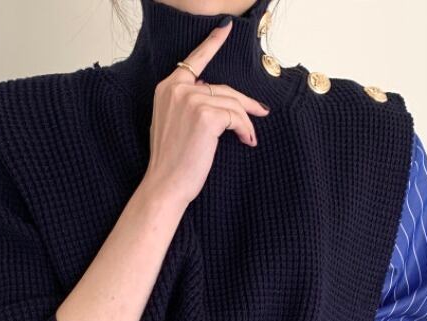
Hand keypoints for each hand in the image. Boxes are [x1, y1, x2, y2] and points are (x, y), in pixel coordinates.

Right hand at [142, 19, 269, 207]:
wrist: (165, 185)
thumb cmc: (171, 163)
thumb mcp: (173, 125)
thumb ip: (186, 104)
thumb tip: (213, 96)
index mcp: (167, 88)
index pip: (194, 60)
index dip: (212, 44)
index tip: (225, 29)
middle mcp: (178, 89)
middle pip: (222, 88)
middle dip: (244, 103)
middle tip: (261, 112)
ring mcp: (191, 100)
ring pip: (232, 103)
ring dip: (245, 121)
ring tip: (249, 137)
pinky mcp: (206, 115)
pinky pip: (236, 117)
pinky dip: (245, 129)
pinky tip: (246, 141)